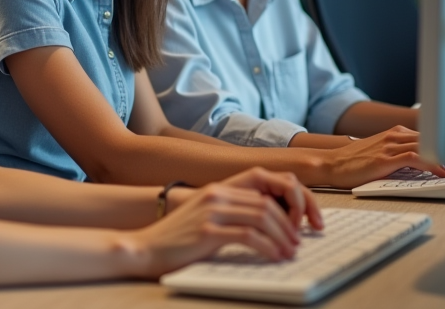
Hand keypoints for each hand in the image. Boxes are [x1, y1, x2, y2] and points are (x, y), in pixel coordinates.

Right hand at [126, 169, 321, 277]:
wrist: (145, 248)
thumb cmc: (177, 239)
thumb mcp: (206, 217)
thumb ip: (232, 214)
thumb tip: (267, 226)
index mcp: (219, 189)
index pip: (265, 189)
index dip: (287, 206)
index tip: (298, 224)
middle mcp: (217, 194)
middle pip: (268, 203)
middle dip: (290, 224)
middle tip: (298, 242)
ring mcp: (212, 211)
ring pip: (263, 216)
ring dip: (283, 236)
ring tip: (290, 251)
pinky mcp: (208, 231)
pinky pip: (249, 235)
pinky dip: (268, 247)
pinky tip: (275, 256)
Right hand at [320, 126, 444, 188]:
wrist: (332, 164)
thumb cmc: (353, 163)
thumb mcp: (380, 153)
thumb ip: (398, 154)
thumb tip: (420, 163)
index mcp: (394, 133)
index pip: (425, 137)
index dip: (443, 146)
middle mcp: (394, 135)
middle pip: (429, 140)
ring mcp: (390, 145)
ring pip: (426, 147)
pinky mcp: (386, 158)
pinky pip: (417, 158)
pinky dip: (433, 163)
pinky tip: (443, 172)